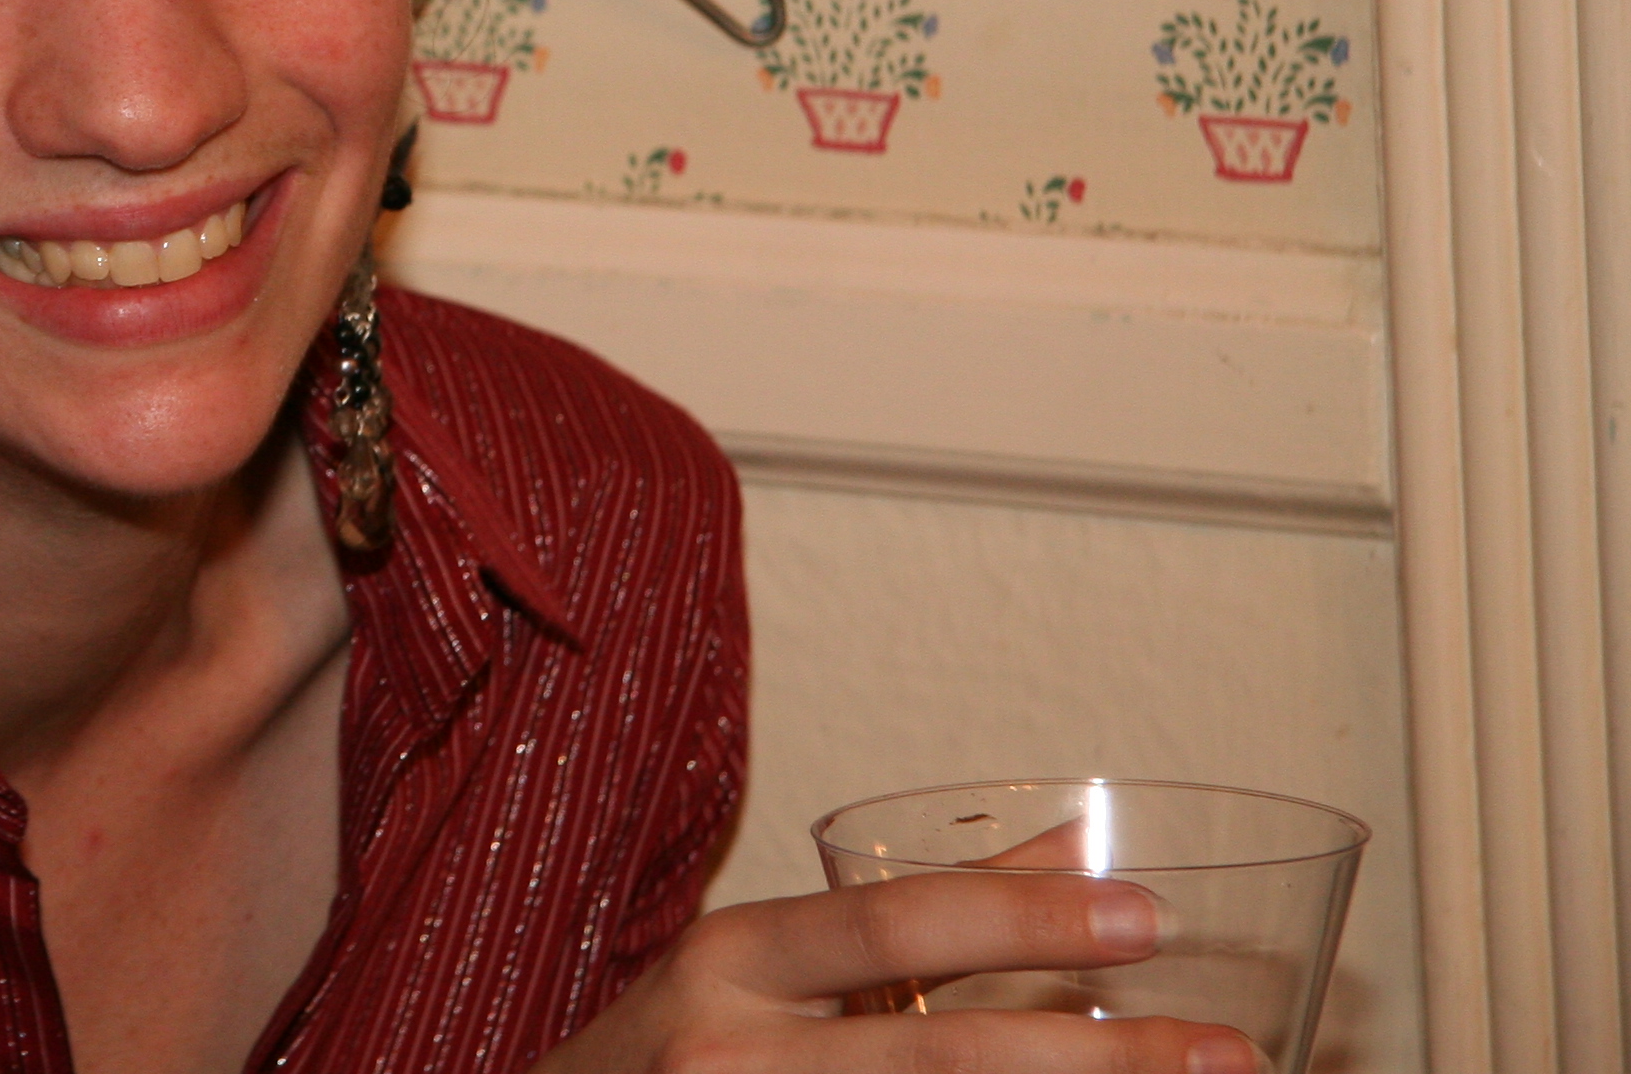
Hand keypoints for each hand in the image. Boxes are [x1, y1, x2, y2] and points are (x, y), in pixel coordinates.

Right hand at [529, 873, 1258, 1072]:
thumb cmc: (670, 1056)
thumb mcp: (762, 966)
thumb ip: (912, 917)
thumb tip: (1077, 845)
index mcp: (728, 963)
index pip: (892, 927)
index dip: (1023, 919)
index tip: (1148, 916)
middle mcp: (728, 1053)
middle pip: (938, 1057)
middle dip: (1096, 1059)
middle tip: (1226, 1055)